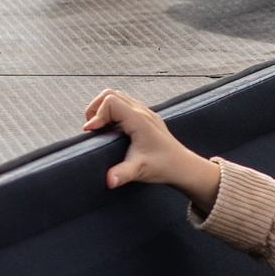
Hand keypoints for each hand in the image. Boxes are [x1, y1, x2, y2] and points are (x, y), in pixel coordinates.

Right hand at [83, 88, 221, 212]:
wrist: (182, 166)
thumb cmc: (164, 166)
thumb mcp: (140, 170)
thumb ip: (123, 174)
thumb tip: (109, 181)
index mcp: (139, 120)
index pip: (110, 102)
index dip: (96, 115)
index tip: (92, 132)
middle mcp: (142, 112)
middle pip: (110, 94)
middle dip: (95, 108)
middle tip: (93, 128)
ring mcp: (145, 113)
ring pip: (117, 97)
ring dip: (103, 109)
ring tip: (100, 128)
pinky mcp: (145, 117)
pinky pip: (125, 104)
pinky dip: (112, 112)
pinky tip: (112, 129)